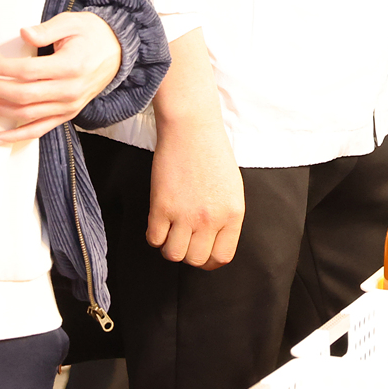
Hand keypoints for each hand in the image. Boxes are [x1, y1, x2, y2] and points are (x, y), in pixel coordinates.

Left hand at [0, 12, 121, 145]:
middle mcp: (70, 91)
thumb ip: (46, 30)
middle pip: (23, 95)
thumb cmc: (92, 34)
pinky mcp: (67, 115)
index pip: (28, 71)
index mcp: (71, 66)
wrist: (117, 51)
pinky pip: (38, 130)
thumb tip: (24, 34)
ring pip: (27, 115)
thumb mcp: (71, 22)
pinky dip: (16, 137)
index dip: (2, 68)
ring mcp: (68, 106)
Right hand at [147, 111, 244, 268]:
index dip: (208, 260)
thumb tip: (212, 242)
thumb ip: (224, 216)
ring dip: (169, 246)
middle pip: (196, 260)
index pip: (222, 256)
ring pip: (173, 254)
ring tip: (170, 230)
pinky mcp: (162, 206)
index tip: (201, 253)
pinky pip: (154, 238)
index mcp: (233, 214)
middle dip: (188, 253)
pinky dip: (154, 234)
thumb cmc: (212, 153)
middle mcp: (211, 218)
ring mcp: (186, 214)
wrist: (191, 128)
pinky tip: (158, 221)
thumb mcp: (232, 188)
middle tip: (183, 238)